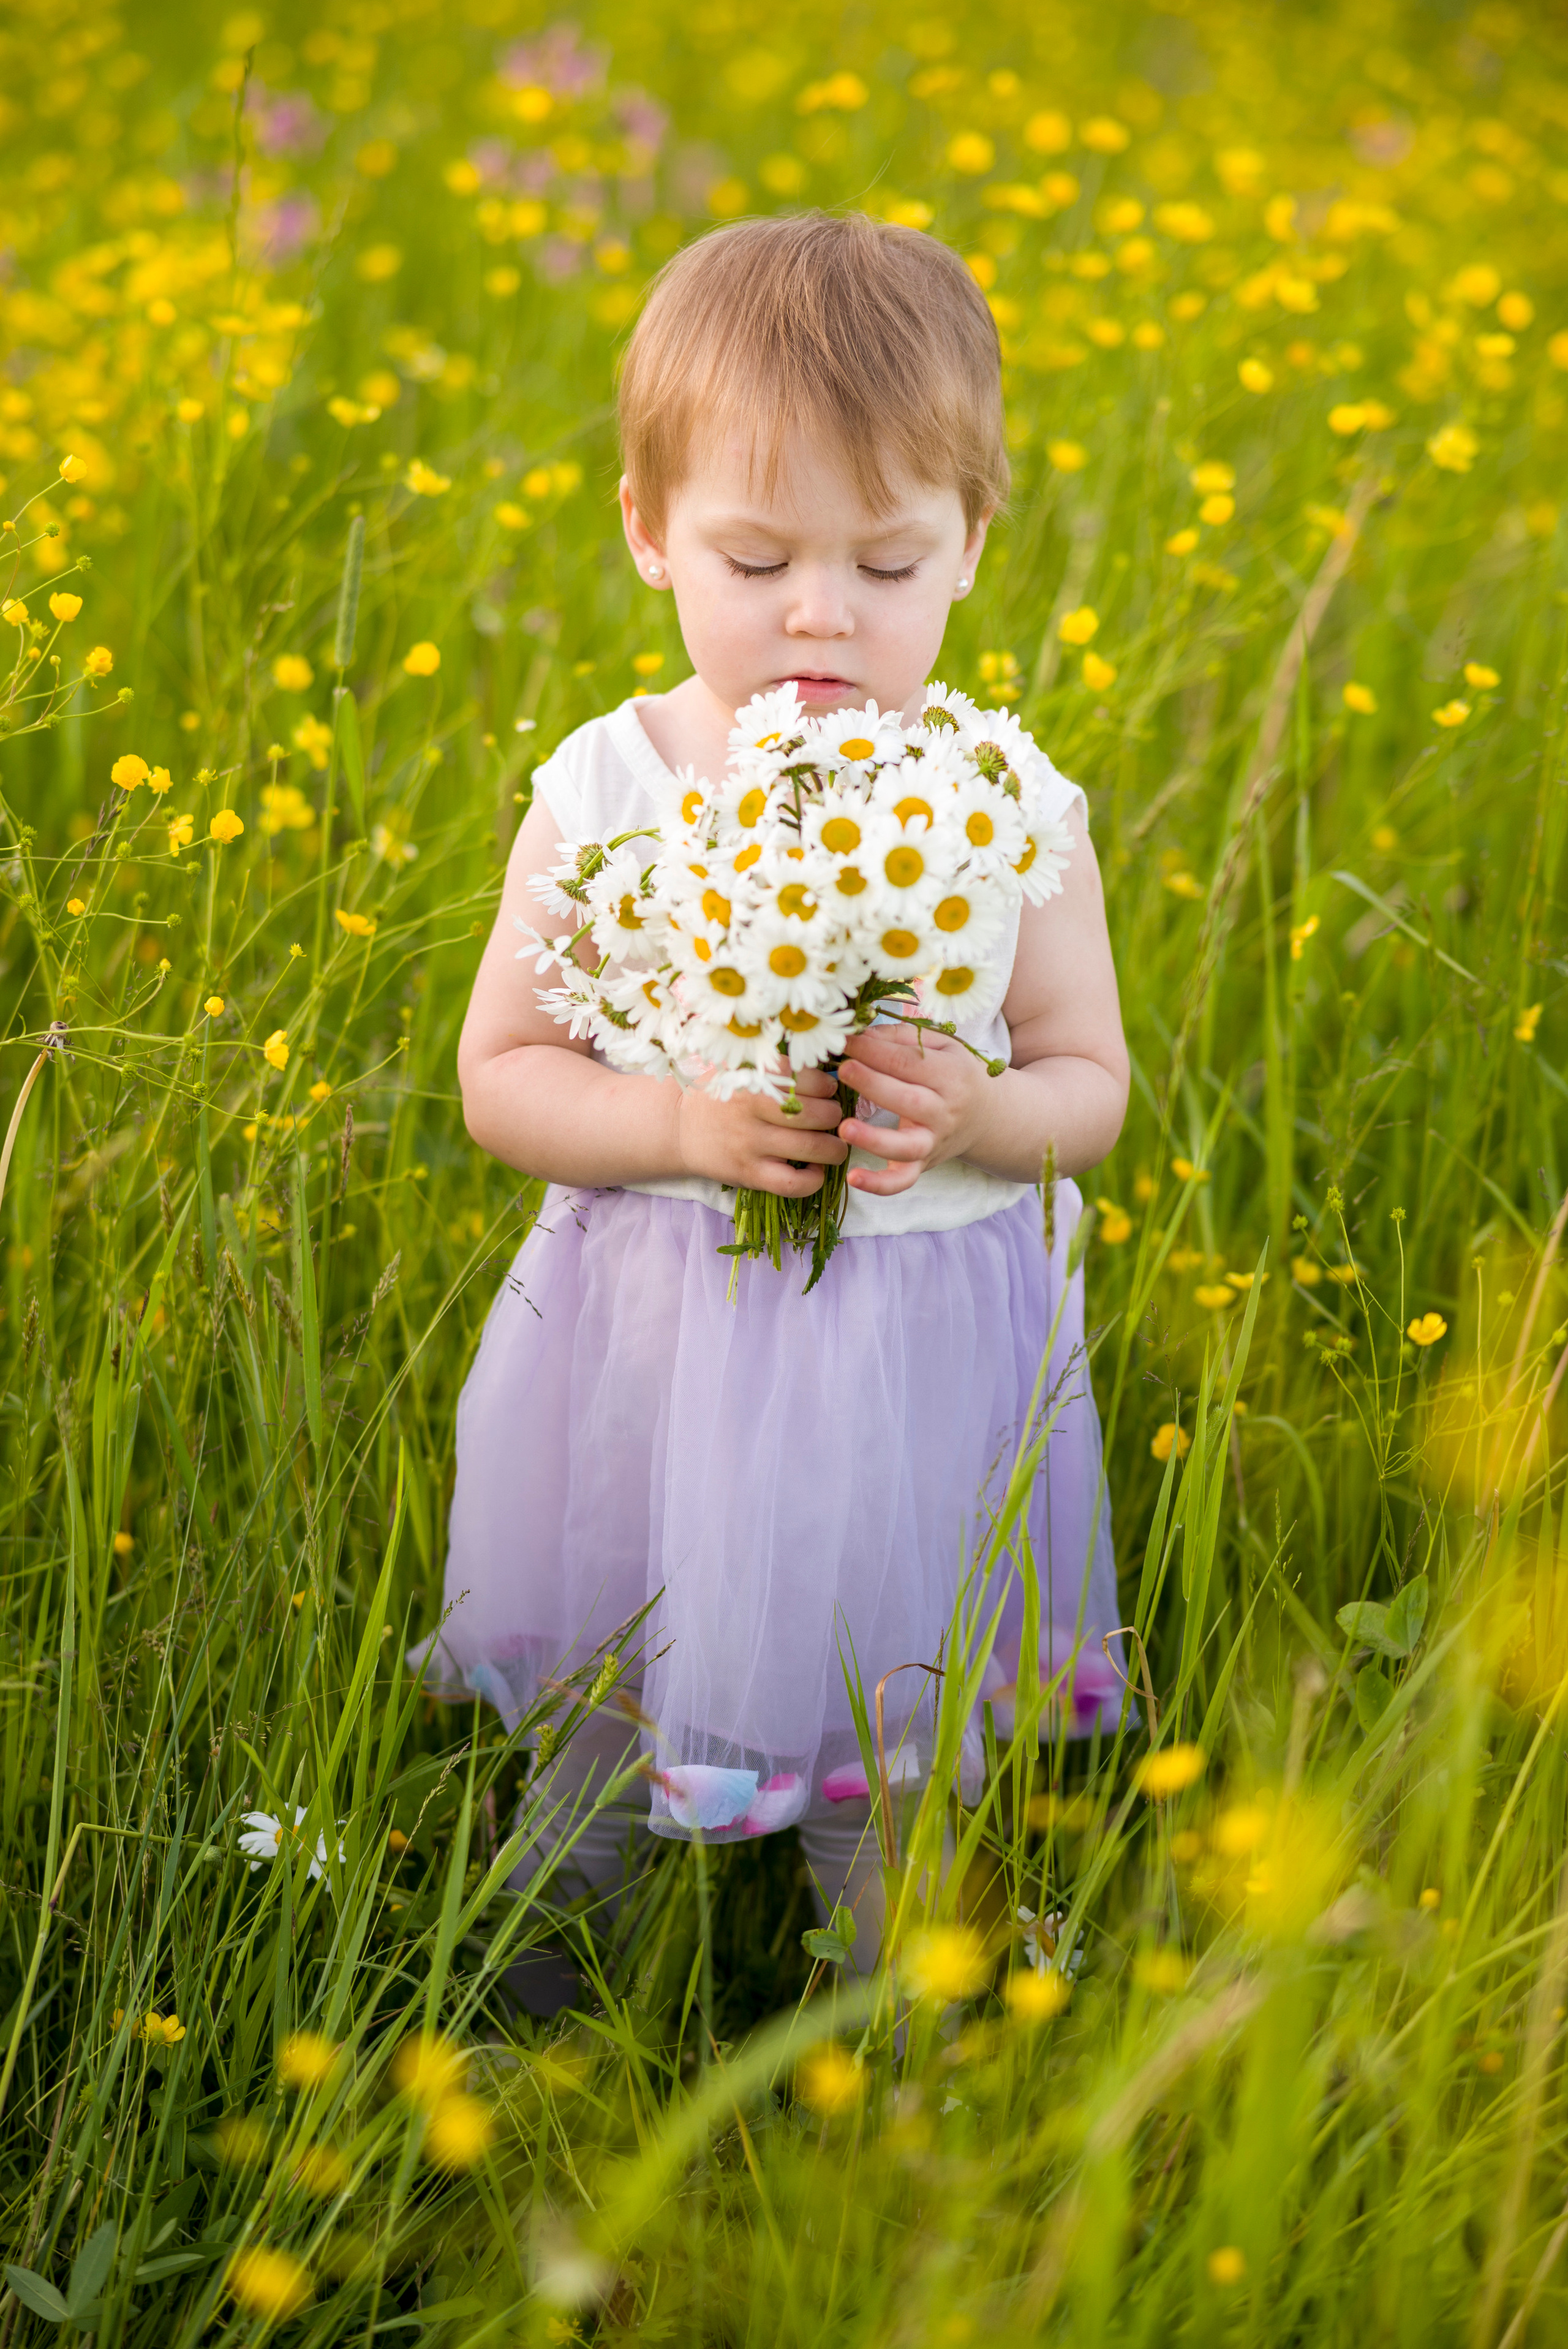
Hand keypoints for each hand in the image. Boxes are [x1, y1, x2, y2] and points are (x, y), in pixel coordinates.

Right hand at [676, 1065, 848, 1195]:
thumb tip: (830, 1068)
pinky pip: (794, 1183)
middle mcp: (754, 1107)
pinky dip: (815, 1180)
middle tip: (832, 1118)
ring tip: (833, 1145)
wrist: (679, 1127)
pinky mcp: (748, 1173)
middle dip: (835, 1116)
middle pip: (818, 1114)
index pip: (812, 1079)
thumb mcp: (742, 1067)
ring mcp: (751, 1143)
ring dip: (835, 1148)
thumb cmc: (721, 1095)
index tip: (827, 1090)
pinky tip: (814, 1169)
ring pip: (814, 1148)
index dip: (828, 1086)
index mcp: (756, 1076)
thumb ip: (779, 1065)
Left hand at [836, 1026, 992, 1196]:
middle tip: (844, 1069)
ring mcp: (933, 1142)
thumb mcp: (941, 1047)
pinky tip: (853, 1178)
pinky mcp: (923, 1164)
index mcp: (950, 1076)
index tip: (844, 1041)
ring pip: (906, 1146)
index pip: (909, 1062)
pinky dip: (880, 1185)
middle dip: (874, 1084)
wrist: (988, 1116)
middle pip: (909, 1100)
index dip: (875, 1050)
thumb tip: (860, 1034)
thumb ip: (903, 1037)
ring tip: (844, 1127)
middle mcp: (945, 1111)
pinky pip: (903, 1181)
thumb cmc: (955, 1074)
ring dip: (874, 1139)